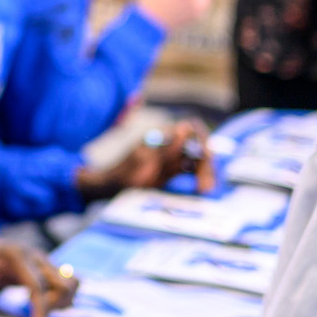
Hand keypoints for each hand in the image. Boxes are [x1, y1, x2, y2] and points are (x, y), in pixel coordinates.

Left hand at [0, 228, 78, 316]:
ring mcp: (45, 259)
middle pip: (61, 284)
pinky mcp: (48, 265)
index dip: (41, 308)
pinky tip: (46, 304)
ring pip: (71, 282)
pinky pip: (69, 281)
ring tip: (41, 311)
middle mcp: (36, 255)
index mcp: (17, 255)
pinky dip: (63, 297)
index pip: (37, 285)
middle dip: (53, 306)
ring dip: (61, 301)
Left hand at [76, 119, 213, 200]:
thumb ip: (167, 149)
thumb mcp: (145, 165)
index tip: (207, 159)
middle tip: (207, 186)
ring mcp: (170, 155)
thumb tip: (185, 127)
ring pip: (196, 158)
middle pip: (197, 146)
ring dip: (204, 171)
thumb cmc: (124, 176)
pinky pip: (191, 168)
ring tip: (205, 189)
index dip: (203, 141)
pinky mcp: (172, 167)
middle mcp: (169, 142)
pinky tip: (200, 187)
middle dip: (205, 163)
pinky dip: (197, 176)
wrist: (110, 188)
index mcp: (161, 136)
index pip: (191, 129)